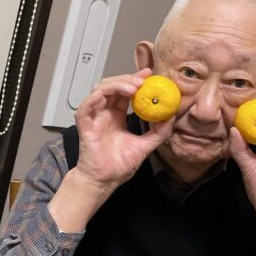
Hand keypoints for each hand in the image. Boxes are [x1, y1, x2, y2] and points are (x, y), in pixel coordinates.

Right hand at [49, 69, 173, 230]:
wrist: (105, 181)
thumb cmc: (118, 166)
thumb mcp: (145, 146)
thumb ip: (159, 132)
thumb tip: (171, 116)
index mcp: (117, 116)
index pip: (125, 92)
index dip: (135, 80)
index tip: (149, 75)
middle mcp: (105, 114)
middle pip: (112, 86)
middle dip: (127, 79)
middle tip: (142, 81)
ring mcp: (94, 118)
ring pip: (99, 91)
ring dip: (115, 85)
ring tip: (131, 88)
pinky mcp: (85, 127)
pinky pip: (84, 108)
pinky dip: (92, 100)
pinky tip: (103, 96)